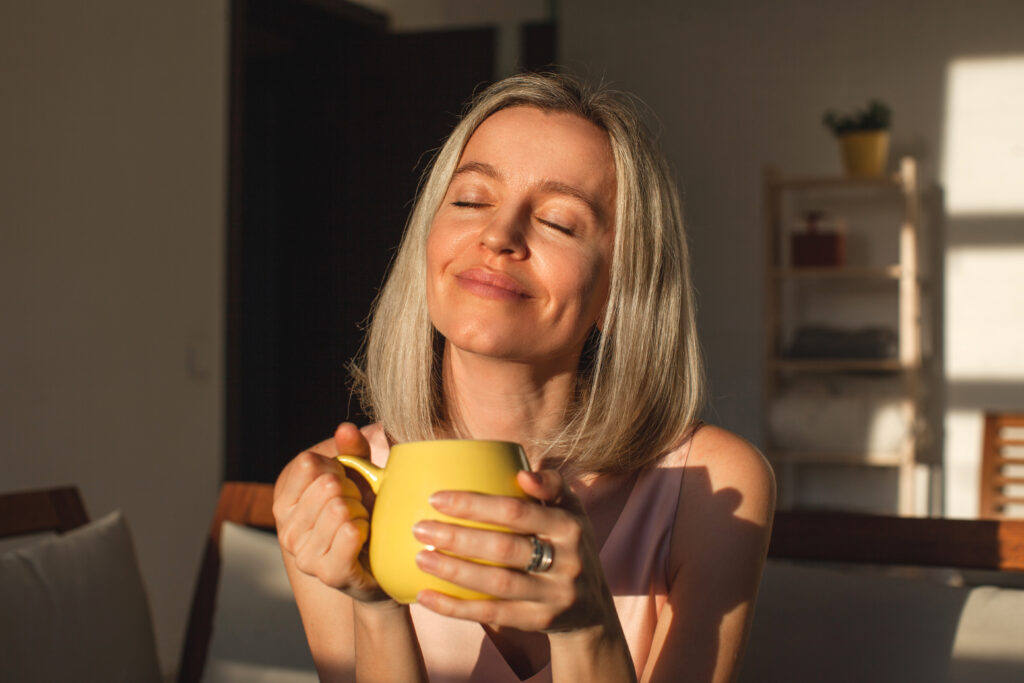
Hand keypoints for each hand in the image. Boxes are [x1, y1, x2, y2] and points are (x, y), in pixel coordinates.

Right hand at [273, 422, 388, 602]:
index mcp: (285, 503)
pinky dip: (365, 530)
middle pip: (327, 486)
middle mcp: (287, 530)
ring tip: (360, 524)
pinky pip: (350, 533)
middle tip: (356, 508)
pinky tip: (364, 539)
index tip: (344, 482)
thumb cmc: (363, 514)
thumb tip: (346, 428)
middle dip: (352, 491)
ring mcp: (304, 555)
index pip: (308, 464)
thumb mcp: (358, 477)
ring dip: (360, 512)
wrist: (378, 564)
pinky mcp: (328, 573)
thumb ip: (352, 450)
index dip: (336, 467)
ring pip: (339, 509)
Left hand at [411, 469, 617, 633]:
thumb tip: (522, 472)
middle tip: (420, 529)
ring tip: (420, 558)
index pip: (517, 512)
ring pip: (497, 584)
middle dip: (458, 537)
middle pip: (504, 548)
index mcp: (569, 526)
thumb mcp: (571, 510)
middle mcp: (566, 562)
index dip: (476, 505)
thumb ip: (550, 485)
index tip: (437, 499)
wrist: (592, 607)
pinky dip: (456, 608)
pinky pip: (492, 615)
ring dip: (454, 571)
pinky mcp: (538, 622)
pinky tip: (426, 596)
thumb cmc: (568, 544)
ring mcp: (553, 595)